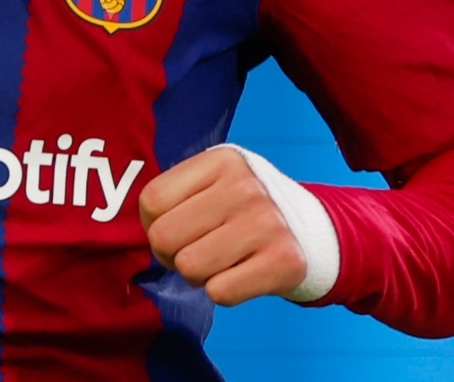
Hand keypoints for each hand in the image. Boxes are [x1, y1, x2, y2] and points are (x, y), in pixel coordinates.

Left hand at [138, 149, 307, 306]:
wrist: (308, 231)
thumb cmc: (241, 208)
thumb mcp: (212, 182)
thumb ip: (174, 197)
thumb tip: (146, 233)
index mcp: (222, 161)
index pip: (152, 200)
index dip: (154, 224)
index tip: (178, 226)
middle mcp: (246, 187)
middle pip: (164, 237)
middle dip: (171, 253)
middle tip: (197, 249)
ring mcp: (268, 224)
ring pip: (189, 268)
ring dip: (198, 275)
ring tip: (220, 260)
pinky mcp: (285, 262)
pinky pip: (220, 293)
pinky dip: (223, 291)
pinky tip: (242, 273)